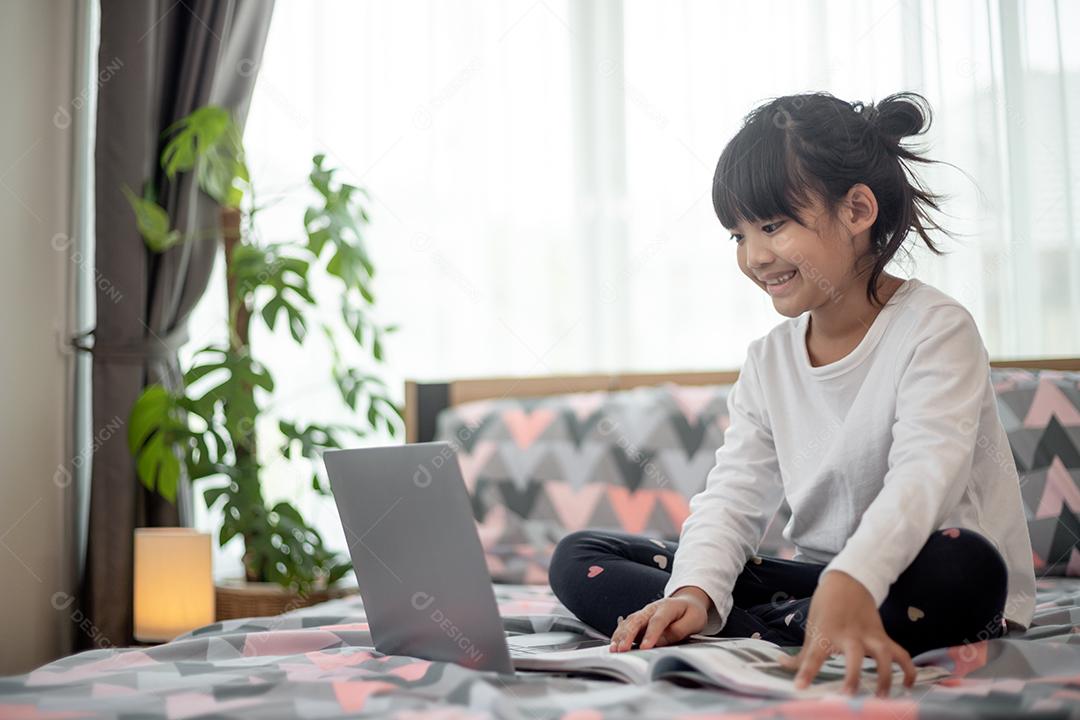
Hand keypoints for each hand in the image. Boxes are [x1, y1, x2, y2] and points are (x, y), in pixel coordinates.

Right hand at [609, 586, 710, 652]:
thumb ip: (678, 631)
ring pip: (629, 623)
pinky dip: (618, 635)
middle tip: (622, 649)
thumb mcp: (694, 621)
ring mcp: (644, 613)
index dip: (651, 634)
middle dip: (628, 635)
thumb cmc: (691, 612)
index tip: (645, 647)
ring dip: (620, 636)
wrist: (687, 602)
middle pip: (637, 620)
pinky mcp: (639, 620)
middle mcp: (652, 609)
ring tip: (615, 649)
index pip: (658, 621)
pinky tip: (614, 644)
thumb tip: (660, 642)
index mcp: (668, 607)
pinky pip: (626, 626)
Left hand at [778, 570, 916, 696]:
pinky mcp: (883, 636)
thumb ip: (802, 653)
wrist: (848, 582)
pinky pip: (901, 653)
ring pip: (883, 654)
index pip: (813, 655)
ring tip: (881, 696)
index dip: (806, 671)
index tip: (800, 687)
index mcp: (825, 633)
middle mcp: (848, 635)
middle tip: (849, 695)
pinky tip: (908, 686)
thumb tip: (782, 666)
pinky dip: (907, 669)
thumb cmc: (826, 607)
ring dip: (885, 675)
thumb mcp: (812, 627)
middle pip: (854, 655)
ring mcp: (869, 635)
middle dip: (853, 675)